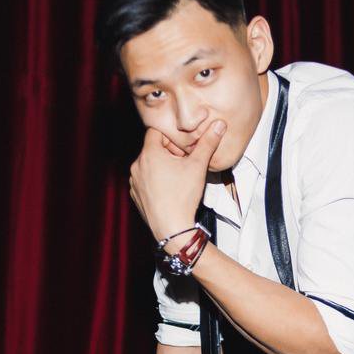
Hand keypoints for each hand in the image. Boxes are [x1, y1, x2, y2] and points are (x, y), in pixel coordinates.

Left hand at [128, 119, 226, 241]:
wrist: (172, 229)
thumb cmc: (183, 197)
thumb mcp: (198, 166)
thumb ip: (208, 143)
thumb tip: (219, 124)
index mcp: (149, 153)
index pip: (157, 132)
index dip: (172, 137)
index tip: (183, 148)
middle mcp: (137, 165)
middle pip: (153, 149)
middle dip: (168, 153)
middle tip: (184, 164)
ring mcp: (134, 182)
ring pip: (149, 166)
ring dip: (161, 167)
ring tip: (178, 179)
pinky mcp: (135, 195)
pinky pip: (145, 181)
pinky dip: (155, 182)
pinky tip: (169, 191)